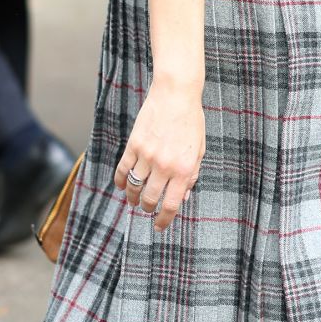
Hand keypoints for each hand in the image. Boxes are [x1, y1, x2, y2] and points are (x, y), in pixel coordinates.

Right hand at [115, 80, 204, 232]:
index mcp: (184, 169)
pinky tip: (122, 186)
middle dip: (147, 209)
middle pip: (150, 199)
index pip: (171, 204)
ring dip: (133, 198)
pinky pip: (123, 170)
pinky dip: (121, 181)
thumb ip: (192, 175)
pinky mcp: (134, 145)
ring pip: (135, 187)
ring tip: (135, 200)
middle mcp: (164, 166)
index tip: (159, 227)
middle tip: (147, 209)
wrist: (176, 94)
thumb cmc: (192, 121)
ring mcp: (147, 155)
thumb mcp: (200, 150)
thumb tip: (184, 197)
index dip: (164, 220)